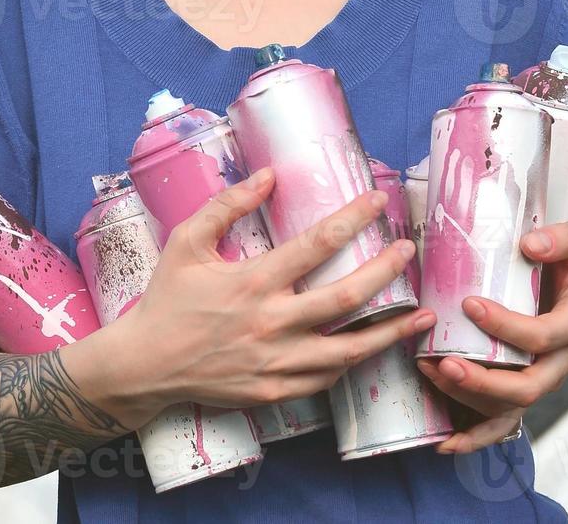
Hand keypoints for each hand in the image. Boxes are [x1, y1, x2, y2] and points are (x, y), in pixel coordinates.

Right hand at [115, 167, 435, 413]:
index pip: (315, 244)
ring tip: (422, 316)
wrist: (144, 366)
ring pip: (348, 349)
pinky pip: (325, 378)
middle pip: (345, 296)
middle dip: (385, 271)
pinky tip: (372, 348)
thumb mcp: (187, 242)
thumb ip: (227, 206)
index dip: (352, 219)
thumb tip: (268, 176)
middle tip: (408, 251)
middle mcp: (270, 322)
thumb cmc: (167, 298)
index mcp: (252, 281)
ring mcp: (275, 362)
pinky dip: (353, 362)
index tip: (378, 200)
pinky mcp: (274, 392)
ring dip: (390, 331)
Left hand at [415, 219, 567, 453]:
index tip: (469, 305)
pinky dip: (475, 437)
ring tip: (429, 371)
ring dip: (467, 396)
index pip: (543, 336)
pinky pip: (502, 422)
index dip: (507, 326)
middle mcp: (561, 361)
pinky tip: (445, 442)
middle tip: (444, 362)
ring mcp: (542, 379)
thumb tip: (530, 243)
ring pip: (508, 407)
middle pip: (528, 387)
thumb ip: (562, 239)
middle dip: (483, 381)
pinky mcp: (523, 388)